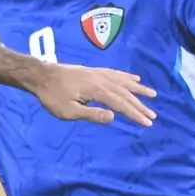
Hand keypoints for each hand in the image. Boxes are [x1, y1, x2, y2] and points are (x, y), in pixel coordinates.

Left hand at [33, 63, 157, 125]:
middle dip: (140, 105)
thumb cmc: (52, 96)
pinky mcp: (94, 71)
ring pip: (123, 82)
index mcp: (97, 90)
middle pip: (125, 94)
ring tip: (153, 95)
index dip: (135, 114)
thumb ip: (91, 114)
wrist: (41, 75)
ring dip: (139, 90)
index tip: (147, 123)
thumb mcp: (68, 111)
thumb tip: (113, 117)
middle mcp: (101, 79)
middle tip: (153, 116)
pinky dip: (127, 77)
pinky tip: (135, 79)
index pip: (121, 104)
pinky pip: (116, 74)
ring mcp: (98, 73)